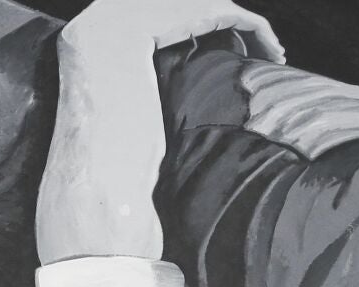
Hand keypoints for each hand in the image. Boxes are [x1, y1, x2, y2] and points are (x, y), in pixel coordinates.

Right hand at [41, 0, 279, 260]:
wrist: (101, 196)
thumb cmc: (122, 169)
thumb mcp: (135, 106)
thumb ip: (147, 74)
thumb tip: (190, 62)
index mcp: (87, 41)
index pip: (157, 12)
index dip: (202, 22)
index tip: (236, 48)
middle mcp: (91, 22)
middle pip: (178, 1)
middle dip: (225, 18)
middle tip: (262, 48)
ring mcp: (107, 23)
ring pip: (198, 2)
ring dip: (243, 22)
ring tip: (271, 52)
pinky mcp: (132, 33)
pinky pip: (211, 13)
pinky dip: (248, 25)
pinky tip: (269, 50)